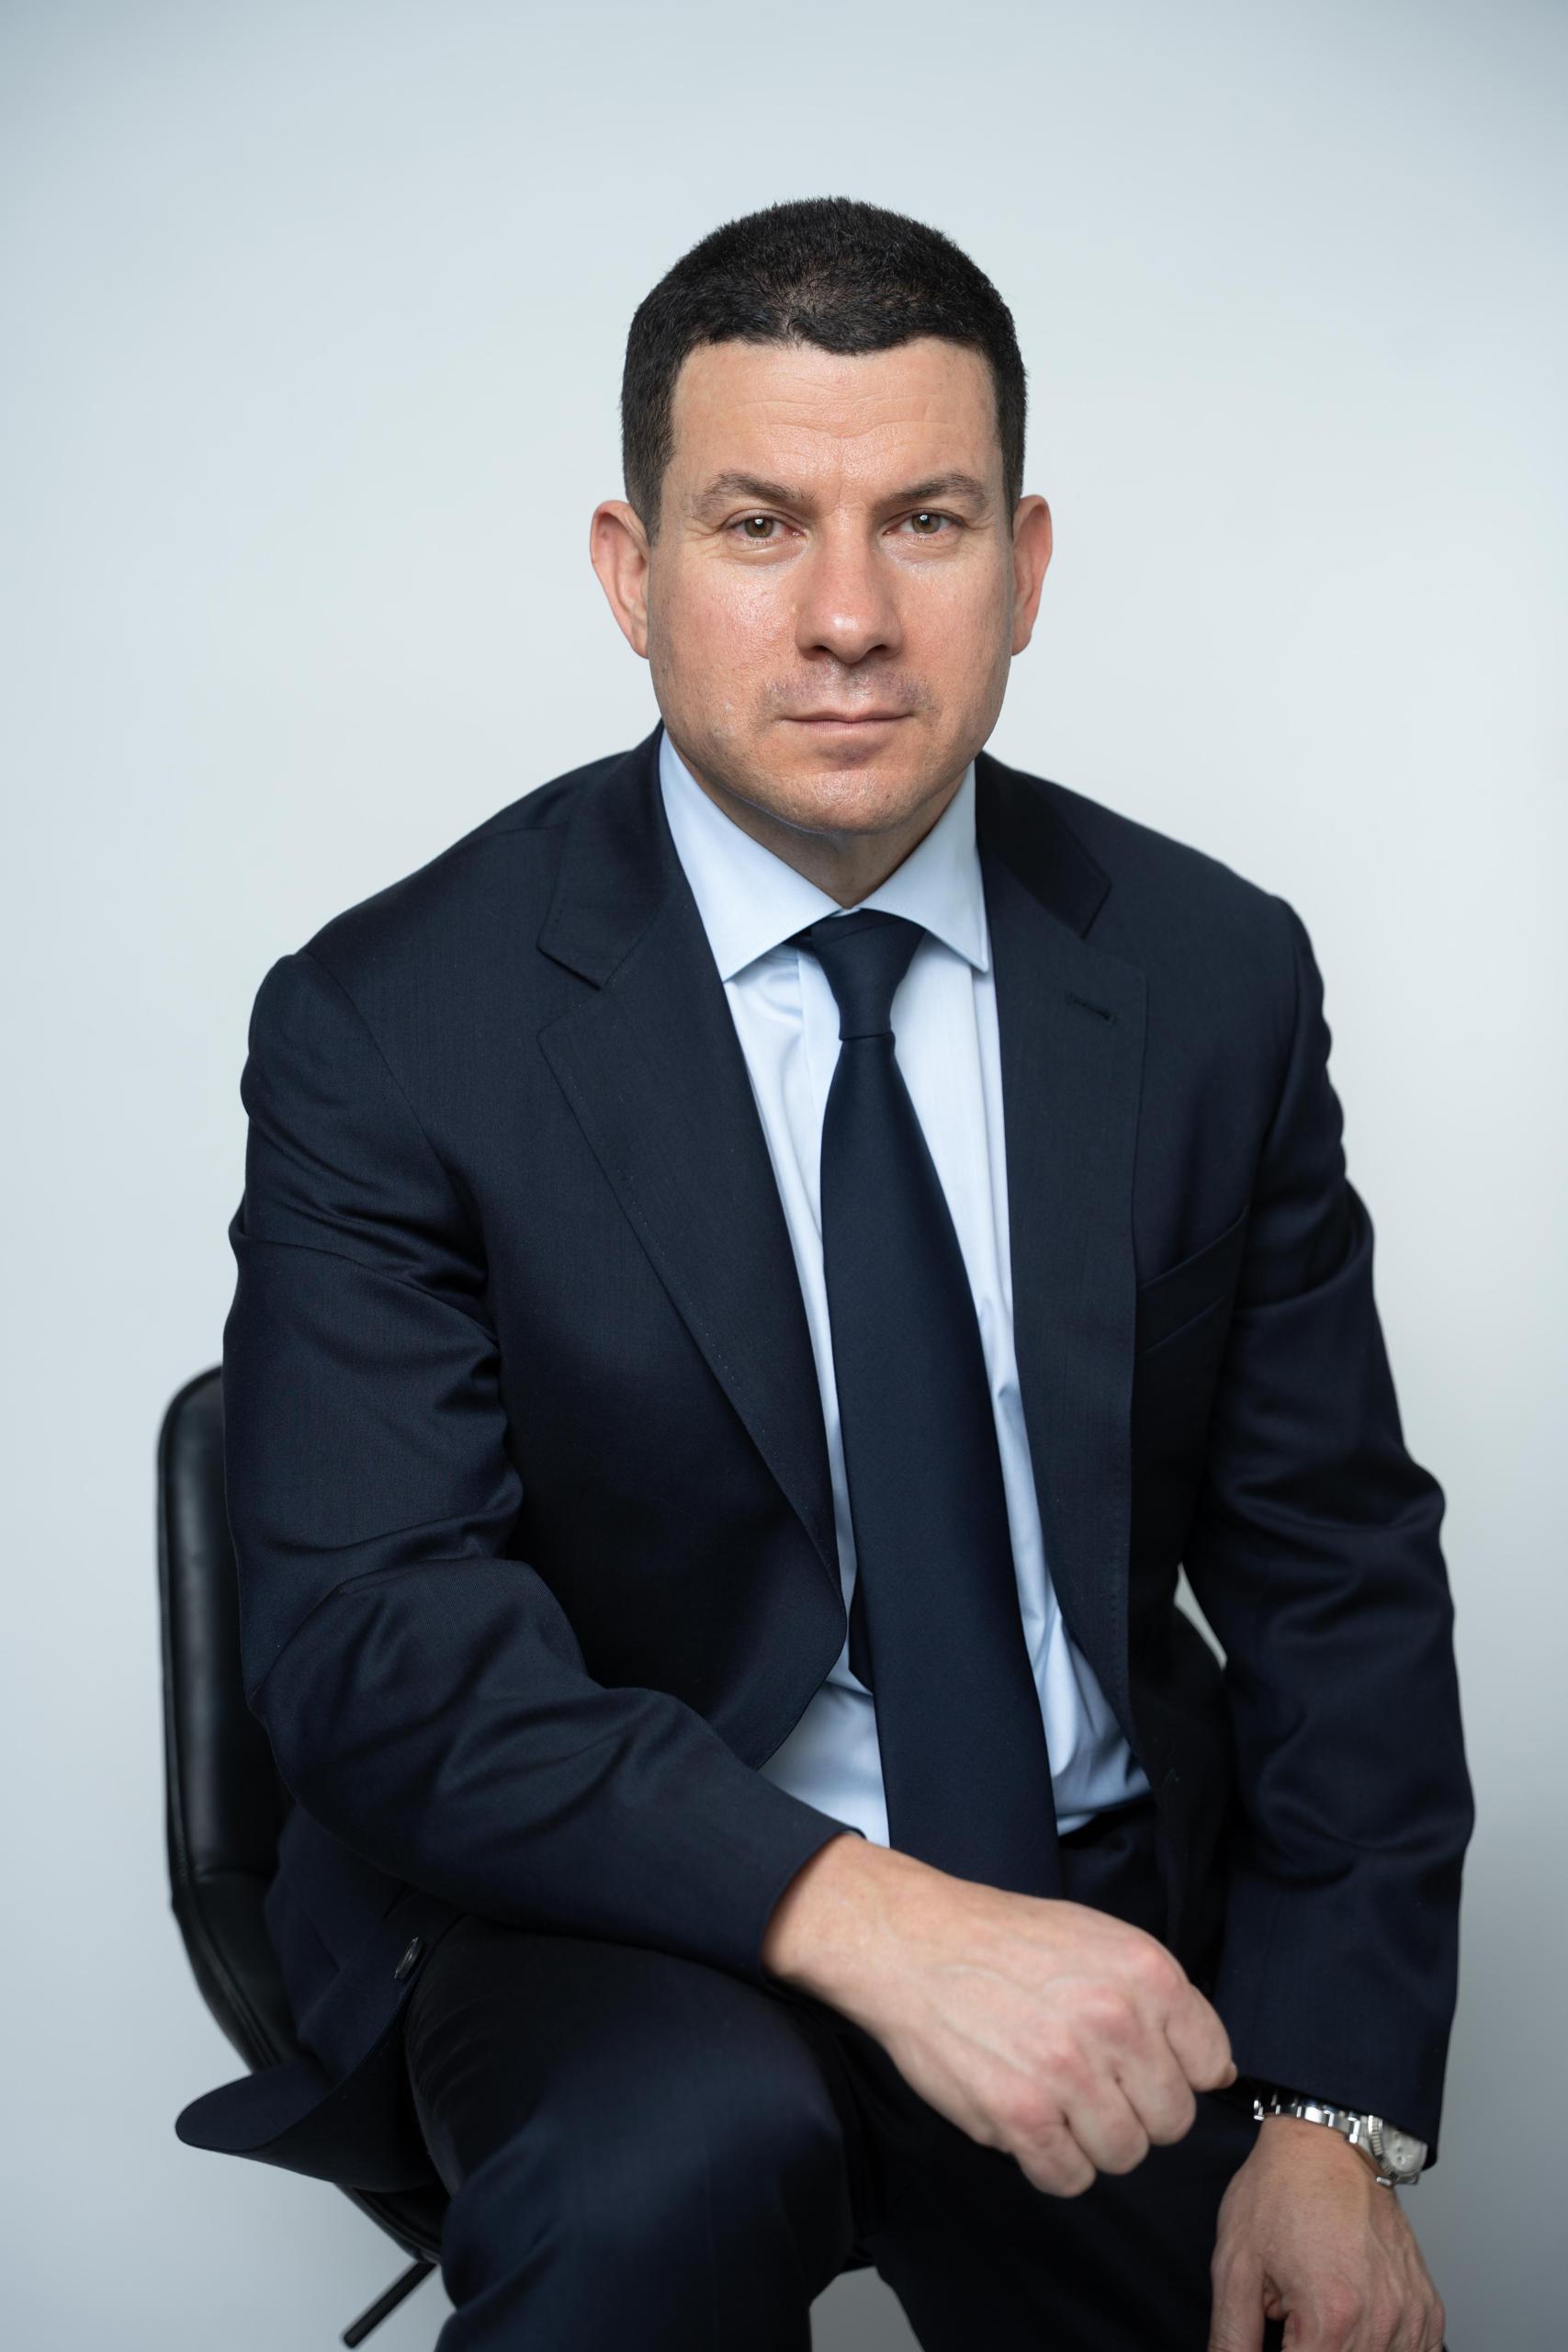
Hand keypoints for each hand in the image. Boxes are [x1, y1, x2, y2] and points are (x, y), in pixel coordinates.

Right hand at [761, 1830, 1235, 2196]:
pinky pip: (1070, 2178)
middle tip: (1089, 2082)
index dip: (1176, 2071)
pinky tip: (1027, 2120)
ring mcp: (1070, 2072)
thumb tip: (1213, 2071)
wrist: (913, 1943)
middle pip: (1171, 2120)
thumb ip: (1157, 1999)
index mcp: (1146, 1973)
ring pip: (1125, 2154)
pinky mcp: (1021, 2116)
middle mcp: (1117, 2022)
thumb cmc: (1003, 1940)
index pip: (1210, 2063)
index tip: (1141, 2065)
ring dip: (1092, 2139)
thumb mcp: (1097, 1938)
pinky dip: (1051, 2161)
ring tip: (1053, 2098)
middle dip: (1135, 2109)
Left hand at [1208, 2115, 1445, 2349]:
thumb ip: (1232, 2337)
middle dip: (1309, 2349)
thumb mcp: (1235, 2264)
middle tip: (1290, 2319)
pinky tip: (1355, 2324)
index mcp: (1331, 2316)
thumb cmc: (1280, 2191)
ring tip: (1319, 2313)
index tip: (1274, 2337)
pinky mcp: (1427, 2309)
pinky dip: (1381, 2348)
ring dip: (1345, 2350)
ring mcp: (1411, 2316)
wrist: (1326, 2142)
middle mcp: (1382, 2321)